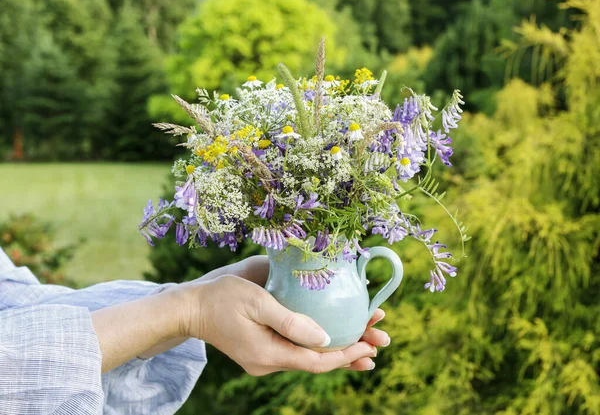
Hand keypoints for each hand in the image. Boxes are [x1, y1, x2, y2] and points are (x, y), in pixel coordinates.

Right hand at [230, 255, 391, 368]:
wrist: (191, 308)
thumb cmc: (223, 298)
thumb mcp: (258, 302)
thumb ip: (291, 322)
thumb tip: (326, 339)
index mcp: (268, 354)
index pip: (317, 362)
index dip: (347, 354)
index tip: (371, 343)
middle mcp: (267, 364)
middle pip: (316, 364)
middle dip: (348, 354)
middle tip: (377, 342)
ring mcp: (263, 361)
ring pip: (307, 360)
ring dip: (335, 351)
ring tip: (363, 342)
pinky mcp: (261, 353)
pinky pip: (295, 353)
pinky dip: (316, 347)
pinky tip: (330, 339)